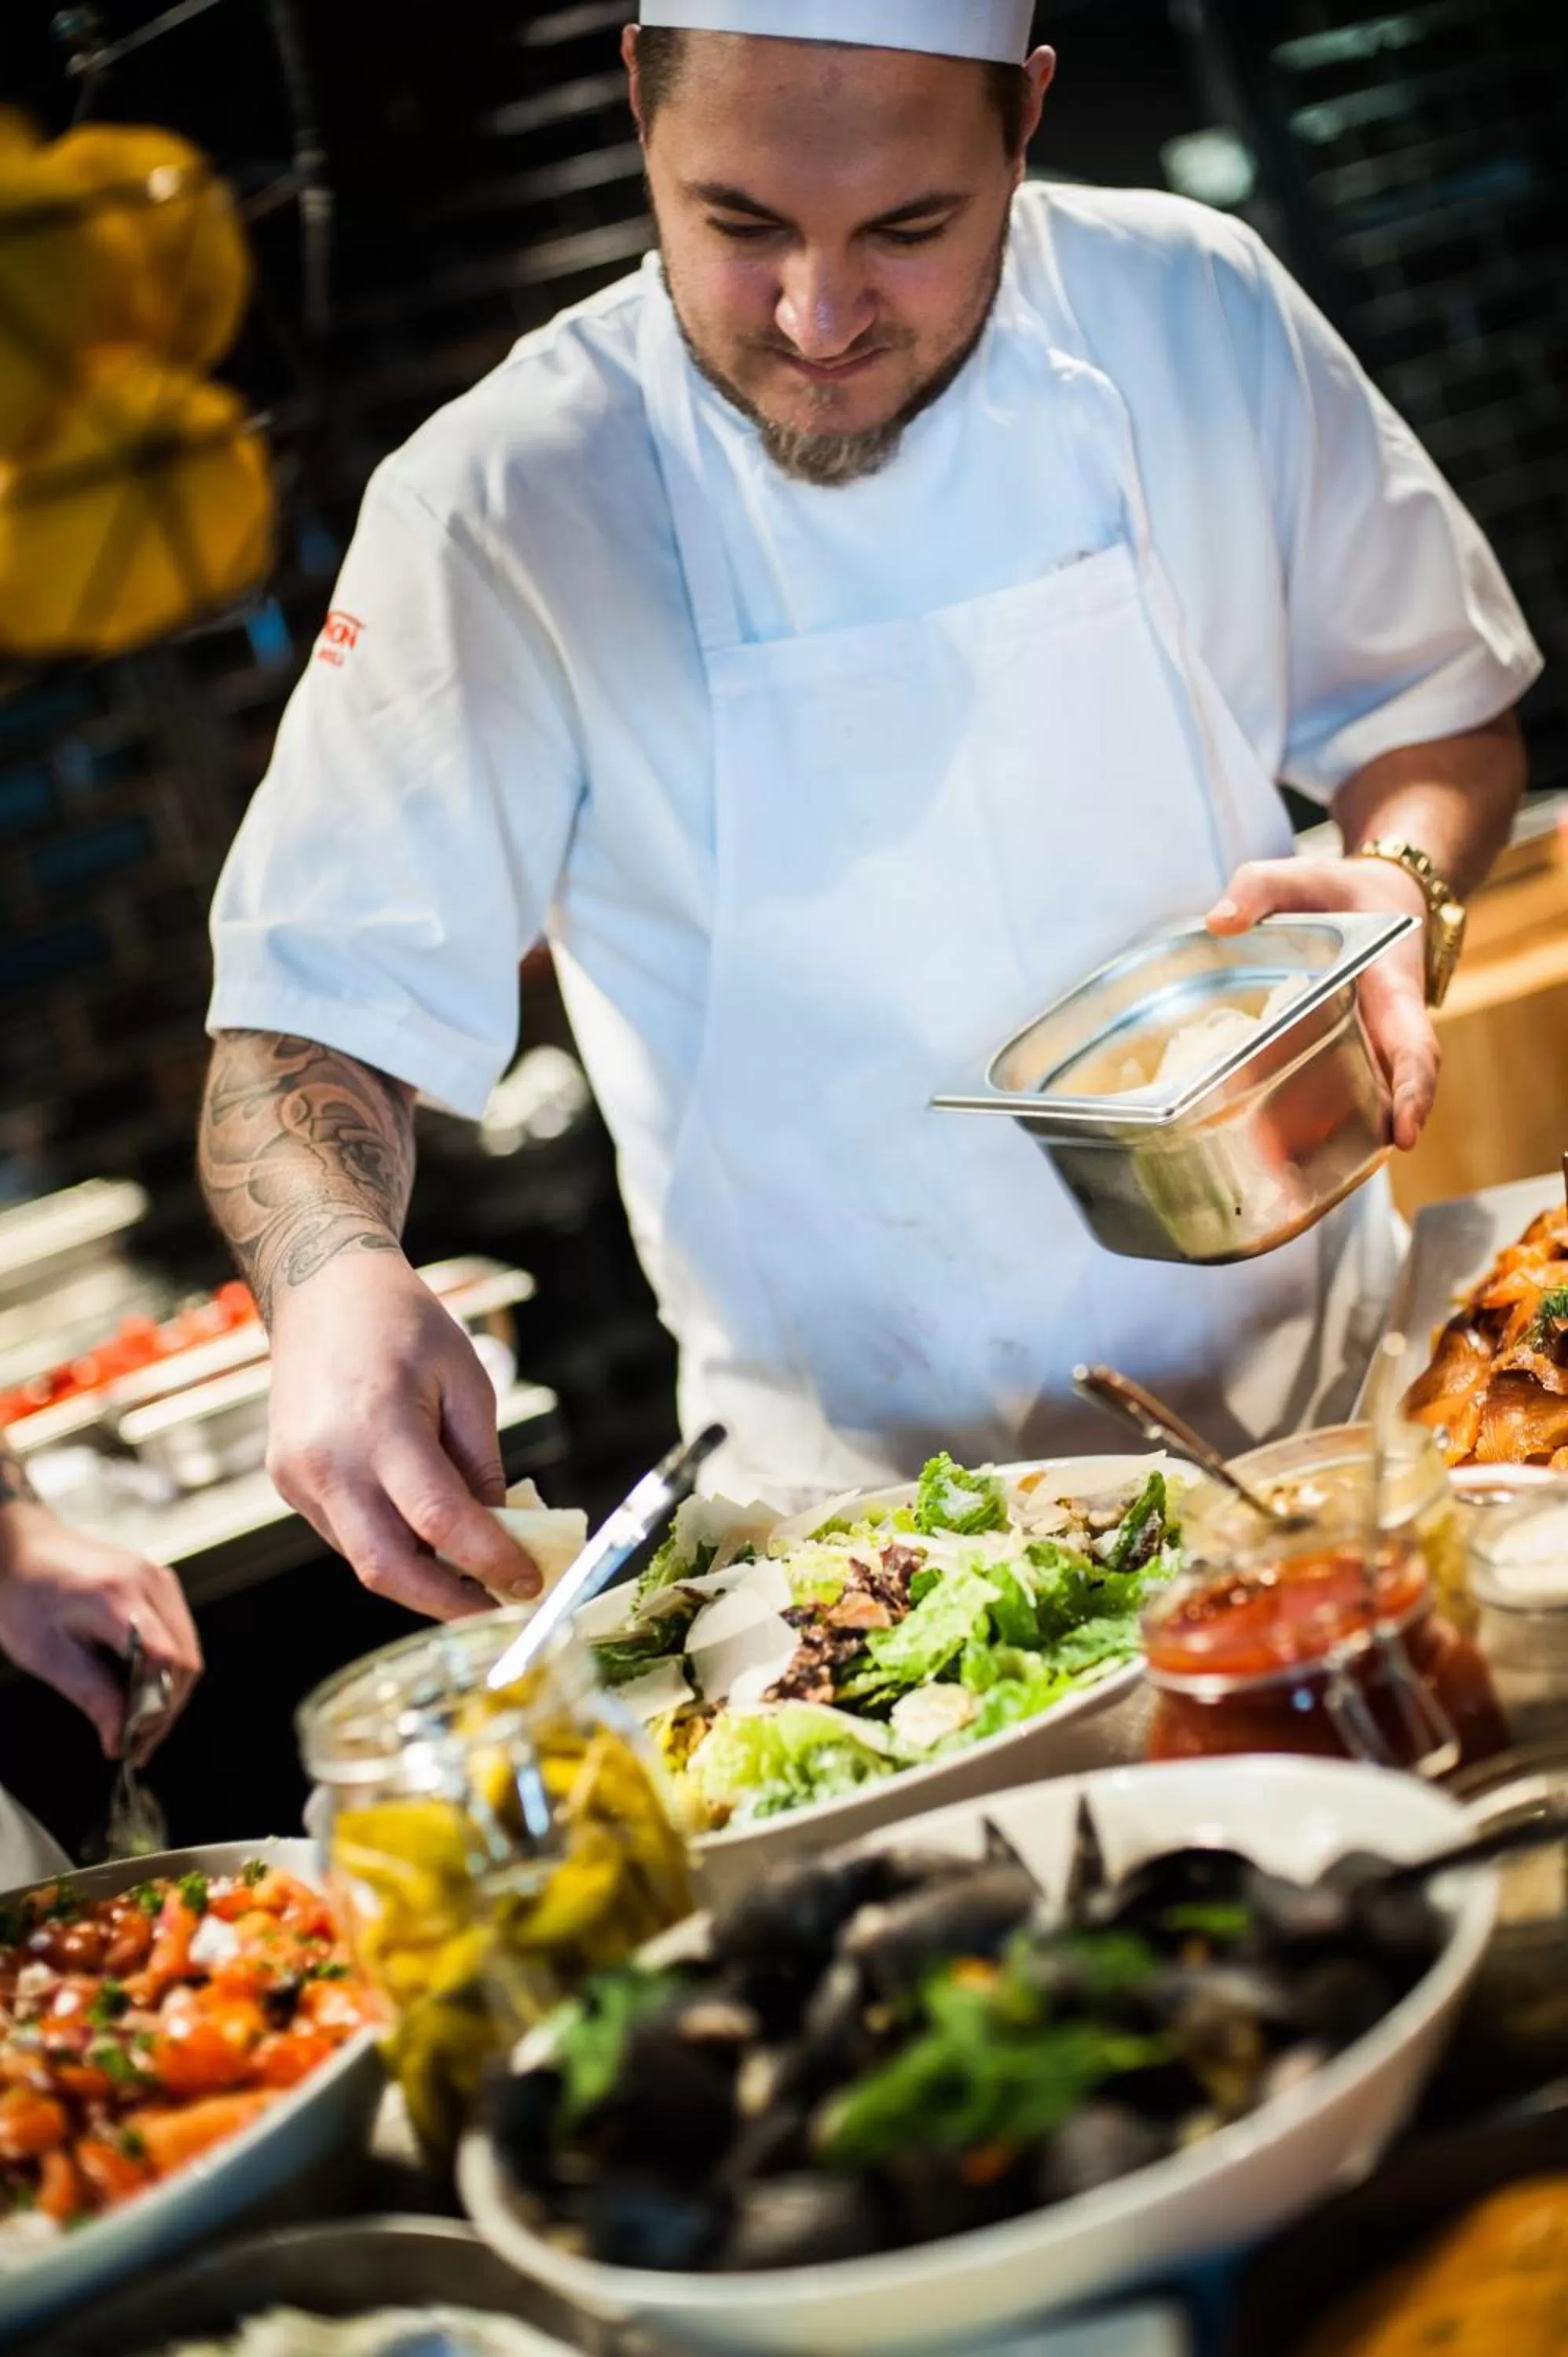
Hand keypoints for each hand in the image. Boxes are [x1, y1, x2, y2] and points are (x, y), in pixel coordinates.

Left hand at [0, 1505, 202, 1760]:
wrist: (21, 1550)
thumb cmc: (26, 1597)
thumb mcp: (49, 1655)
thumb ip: (93, 1695)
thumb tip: (120, 1737)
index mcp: (118, 1597)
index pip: (164, 1660)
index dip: (155, 1707)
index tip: (132, 1741)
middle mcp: (149, 1582)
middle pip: (184, 1659)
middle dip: (165, 1708)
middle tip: (136, 1744)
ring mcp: (159, 1579)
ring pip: (187, 1649)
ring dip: (168, 1690)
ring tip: (137, 1722)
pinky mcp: (159, 1583)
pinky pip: (178, 1633)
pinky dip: (165, 1667)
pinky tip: (139, 1687)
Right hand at [265, 1250, 542, 1618]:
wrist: (321, 1290)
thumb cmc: (403, 1325)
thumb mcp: (466, 1381)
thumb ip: (481, 1463)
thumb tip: (503, 1533)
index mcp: (378, 1423)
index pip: (439, 1520)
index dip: (490, 1562)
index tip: (531, 1583)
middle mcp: (327, 1459)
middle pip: (387, 1568)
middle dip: (449, 1602)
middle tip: (500, 1604)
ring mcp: (297, 1477)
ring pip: (364, 1561)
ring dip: (422, 1578)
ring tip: (473, 1568)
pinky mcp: (288, 1484)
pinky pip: (346, 1537)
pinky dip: (391, 1547)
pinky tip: (425, 1533)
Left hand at [1206, 854, 1435, 1151]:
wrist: (1381, 896)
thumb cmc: (1341, 889)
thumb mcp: (1303, 874)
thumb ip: (1261, 888)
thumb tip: (1219, 923)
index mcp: (1392, 984)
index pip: (1414, 1043)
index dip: (1414, 1089)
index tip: (1407, 1131)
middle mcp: (1389, 1022)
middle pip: (1398, 1083)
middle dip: (1386, 1125)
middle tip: (1348, 1169)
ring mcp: (1372, 1039)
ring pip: (1372, 1093)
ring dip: (1350, 1131)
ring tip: (1303, 1174)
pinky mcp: (1351, 1046)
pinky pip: (1345, 1083)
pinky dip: (1323, 1114)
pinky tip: (1279, 1149)